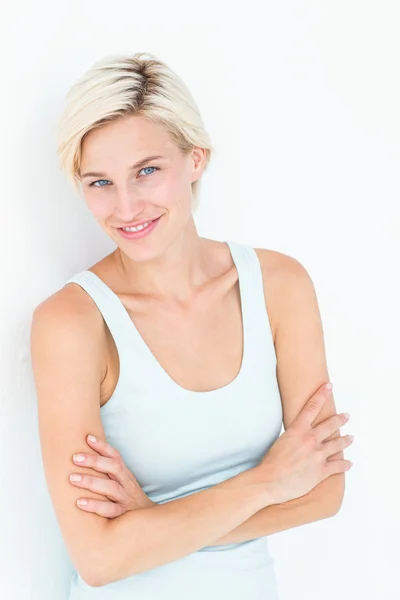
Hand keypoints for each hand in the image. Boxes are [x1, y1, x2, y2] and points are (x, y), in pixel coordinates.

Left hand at [70, 435, 155, 517]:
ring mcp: (125, 499)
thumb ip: (109, 474)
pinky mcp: (123, 515)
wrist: (148, 524)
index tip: (88, 438)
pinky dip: (95, 506)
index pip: (115, 456)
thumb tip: (86, 459)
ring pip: (110, 487)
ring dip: (91, 482)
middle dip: (94, 460)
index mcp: (125, 475)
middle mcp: (126, 484)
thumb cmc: (129, 500)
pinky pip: (109, 510)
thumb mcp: (124, 484)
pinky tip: (80, 503)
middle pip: (113, 467)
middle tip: (75, 457)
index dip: (103, 446)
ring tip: (73, 478)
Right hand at [255, 383, 353, 504]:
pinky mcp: (321, 471)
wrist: (270, 480)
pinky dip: (345, 464)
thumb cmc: (271, 462)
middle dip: (340, 419)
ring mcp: (317, 455)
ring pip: (337, 444)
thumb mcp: (281, 441)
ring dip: (345, 440)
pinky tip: (349, 463)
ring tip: (351, 438)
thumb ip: (293, 436)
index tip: (329, 386)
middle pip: (330, 424)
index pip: (312, 407)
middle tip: (346, 416)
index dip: (322, 394)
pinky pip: (338, 465)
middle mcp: (310, 439)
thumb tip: (298, 435)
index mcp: (298, 430)